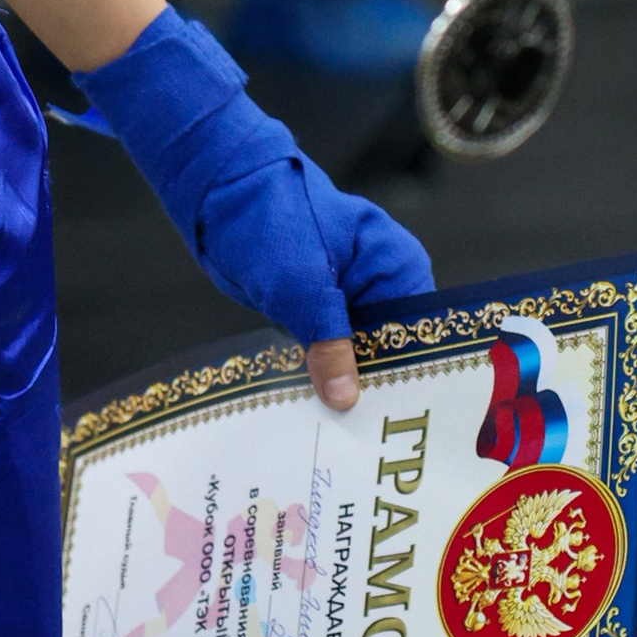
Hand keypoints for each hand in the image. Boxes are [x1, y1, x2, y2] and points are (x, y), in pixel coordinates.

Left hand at [71, 7, 433, 414]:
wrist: (214, 185)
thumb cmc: (267, 216)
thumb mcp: (299, 286)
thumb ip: (327, 343)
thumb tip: (347, 401)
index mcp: (395, 266)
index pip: (421, 335)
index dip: (412, 380)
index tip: (403, 429)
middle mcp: (379, 283)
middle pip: (390, 353)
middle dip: (374, 393)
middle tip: (367, 450)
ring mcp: (345, 297)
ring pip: (354, 358)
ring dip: (341, 390)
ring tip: (339, 445)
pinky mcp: (313, 308)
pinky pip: (324, 353)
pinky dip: (316, 377)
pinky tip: (311, 416)